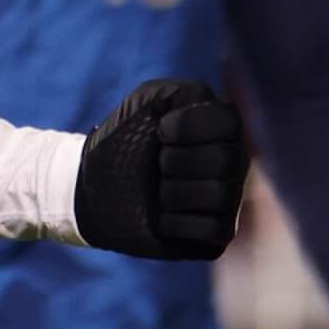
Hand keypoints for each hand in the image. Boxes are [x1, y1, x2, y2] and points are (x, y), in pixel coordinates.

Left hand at [74, 79, 248, 259]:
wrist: (95, 189)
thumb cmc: (124, 141)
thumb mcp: (146, 103)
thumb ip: (180, 94)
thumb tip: (211, 106)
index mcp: (220, 127)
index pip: (229, 121)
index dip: (189, 126)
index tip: (160, 130)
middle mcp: (233, 162)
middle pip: (225, 159)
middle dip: (175, 161)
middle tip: (157, 164)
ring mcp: (229, 199)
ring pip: (219, 194)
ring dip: (173, 192)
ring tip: (157, 191)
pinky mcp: (218, 235)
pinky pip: (213, 229)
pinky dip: (176, 223)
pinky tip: (161, 217)